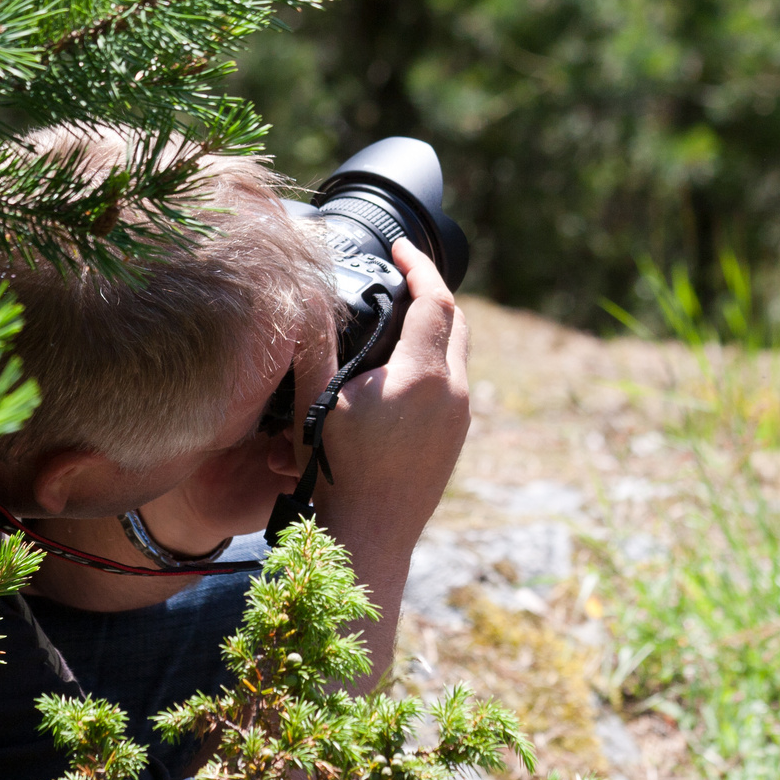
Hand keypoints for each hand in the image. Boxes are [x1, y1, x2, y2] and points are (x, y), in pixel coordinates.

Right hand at [301, 238, 469, 685]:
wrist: (371, 534)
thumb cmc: (338, 471)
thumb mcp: (321, 402)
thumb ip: (325, 350)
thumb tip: (318, 307)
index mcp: (422, 375)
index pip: (433, 299)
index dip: (418, 265)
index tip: (400, 245)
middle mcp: (453, 390)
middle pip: (456, 319)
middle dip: (432, 288)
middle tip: (403, 271)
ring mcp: (460, 415)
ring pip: (459, 350)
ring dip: (436, 323)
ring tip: (403, 310)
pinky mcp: (457, 435)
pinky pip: (455, 378)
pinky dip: (437, 354)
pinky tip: (406, 360)